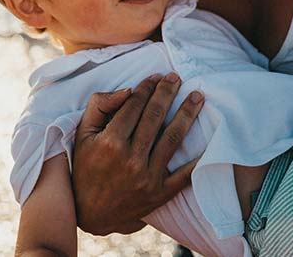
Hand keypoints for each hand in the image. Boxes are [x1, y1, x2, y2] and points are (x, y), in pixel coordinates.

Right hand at [72, 73, 203, 234]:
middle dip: (167, 92)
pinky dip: (198, 159)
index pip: (134, 106)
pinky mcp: (160, 194)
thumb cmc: (86, 167)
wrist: (90, 214)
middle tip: (176, 77)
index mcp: (110, 142)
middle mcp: (130, 159)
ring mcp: (147, 177)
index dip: (146, 87)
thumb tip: (128, 90)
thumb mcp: (83, 134)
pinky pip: (184, 175)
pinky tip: (209, 141)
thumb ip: (100, 106)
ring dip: (187, 113)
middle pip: (155, 116)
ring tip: (198, 96)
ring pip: (172, 138)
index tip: (155, 77)